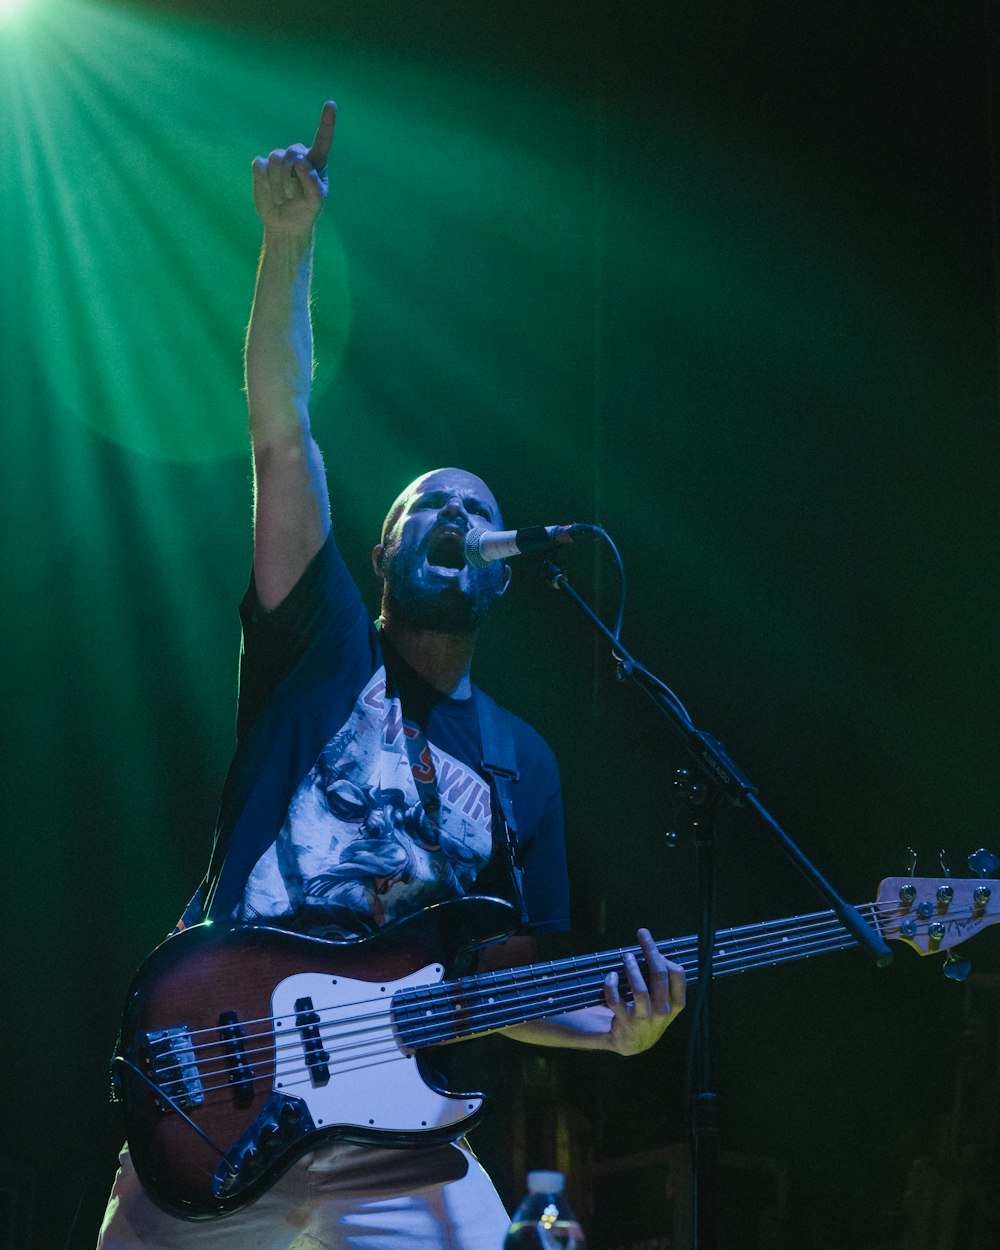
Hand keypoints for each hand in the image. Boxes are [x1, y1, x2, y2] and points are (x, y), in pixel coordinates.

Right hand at [251, 100, 336, 234]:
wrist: (285, 225)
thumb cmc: (306, 211)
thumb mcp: (316, 202)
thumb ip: (312, 182)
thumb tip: (299, 160)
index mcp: (316, 162)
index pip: (322, 139)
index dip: (326, 122)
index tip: (331, 104)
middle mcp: (297, 156)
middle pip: (292, 151)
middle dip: (291, 178)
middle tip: (294, 196)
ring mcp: (278, 160)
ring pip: (274, 159)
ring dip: (279, 183)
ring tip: (284, 196)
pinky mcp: (261, 166)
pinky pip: (259, 166)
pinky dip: (265, 183)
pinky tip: (271, 192)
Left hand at [603, 928, 685, 1055]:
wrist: (634, 1042)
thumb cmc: (650, 1012)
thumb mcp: (664, 1000)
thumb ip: (662, 979)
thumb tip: (652, 948)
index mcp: (676, 1003)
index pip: (677, 973)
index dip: (663, 954)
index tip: (649, 942)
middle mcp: (663, 1011)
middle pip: (659, 975)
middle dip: (650, 950)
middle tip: (641, 934)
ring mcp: (645, 1018)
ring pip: (640, 990)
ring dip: (631, 969)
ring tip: (626, 957)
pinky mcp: (626, 1022)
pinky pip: (616, 1001)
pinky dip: (611, 985)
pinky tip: (610, 976)